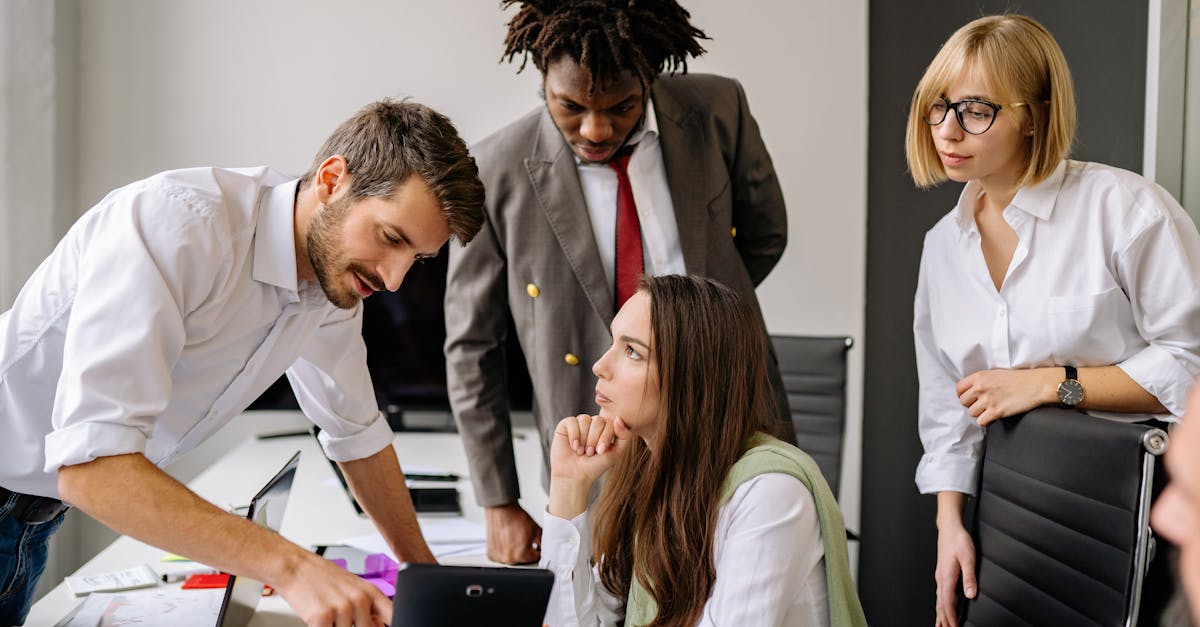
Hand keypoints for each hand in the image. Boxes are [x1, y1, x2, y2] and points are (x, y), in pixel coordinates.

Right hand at [274, 551, 390, 626]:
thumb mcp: (353, 587)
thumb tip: (379, 625)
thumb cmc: (322, 576)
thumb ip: (368, 607)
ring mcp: (342, 608)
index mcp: (370, 592)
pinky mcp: (322, 616)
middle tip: (340, 617)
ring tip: (328, 614)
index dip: (392, 624)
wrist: (295, 566)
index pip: (393, 616)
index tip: (380, 625)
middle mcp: (359, 600)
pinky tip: (317, 619)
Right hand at [484, 504, 541, 564]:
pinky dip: (504, 551)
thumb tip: (547, 549)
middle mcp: (508, 559)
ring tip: (514, 539)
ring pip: (512, 559)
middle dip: (526, 551)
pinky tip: (506, 541)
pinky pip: (501, 557)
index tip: (535, 544)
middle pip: (523, 560)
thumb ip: (543, 543)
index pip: (535, 558)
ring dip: (514, 552)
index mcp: (521, 555)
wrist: (501, 509)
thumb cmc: (515, 517)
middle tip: (523, 539)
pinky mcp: (491, 554)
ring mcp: (498, 557)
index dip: (537, 549)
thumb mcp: (536, 530)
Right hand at [549, 413, 631, 484]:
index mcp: (606, 428)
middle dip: (594, 439)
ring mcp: (579, 423)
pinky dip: (574, 435)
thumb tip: (618, 418)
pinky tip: (573, 446)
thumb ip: (624, 436)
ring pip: (585, 419)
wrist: (575, 476)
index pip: (610, 423)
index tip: (600, 452)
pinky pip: (571, 421)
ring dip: (584, 439)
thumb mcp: (616, 453)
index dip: (605, 437)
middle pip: (598, 420)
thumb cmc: (596, 466)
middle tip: (589, 453)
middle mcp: (593, 423)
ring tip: (581, 451)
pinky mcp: (565, 425)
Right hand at [934, 522, 976, 626]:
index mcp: (946, 576)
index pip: (948, 603)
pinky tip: (941, 608)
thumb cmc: (958, 539)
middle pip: (941, 605)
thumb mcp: (968, 557)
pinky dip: (940, 605)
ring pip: (939, 601)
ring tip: (941, 626)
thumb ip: (969, 576)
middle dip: (945, 620)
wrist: (949, 527)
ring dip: (941, 615)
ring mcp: (940, 576)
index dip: (952, 618)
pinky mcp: (942, 573)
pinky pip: (940, 594)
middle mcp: (941, 578)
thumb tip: (970, 594)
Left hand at [956, 368, 1056, 425]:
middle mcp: (981, 388)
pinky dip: (986, 421)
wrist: (1036, 384)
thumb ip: (981, 381)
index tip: (969, 398)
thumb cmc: (1019, 378)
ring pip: (972, 413)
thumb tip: (971, 390)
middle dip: (971, 405)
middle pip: (963, 402)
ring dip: (979, 414)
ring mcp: (988, 400)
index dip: (963, 395)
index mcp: (980, 376)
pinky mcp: (996, 412)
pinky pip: (981, 422)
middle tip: (981, 405)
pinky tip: (993, 417)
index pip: (959, 388)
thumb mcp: (995, 374)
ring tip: (990, 410)